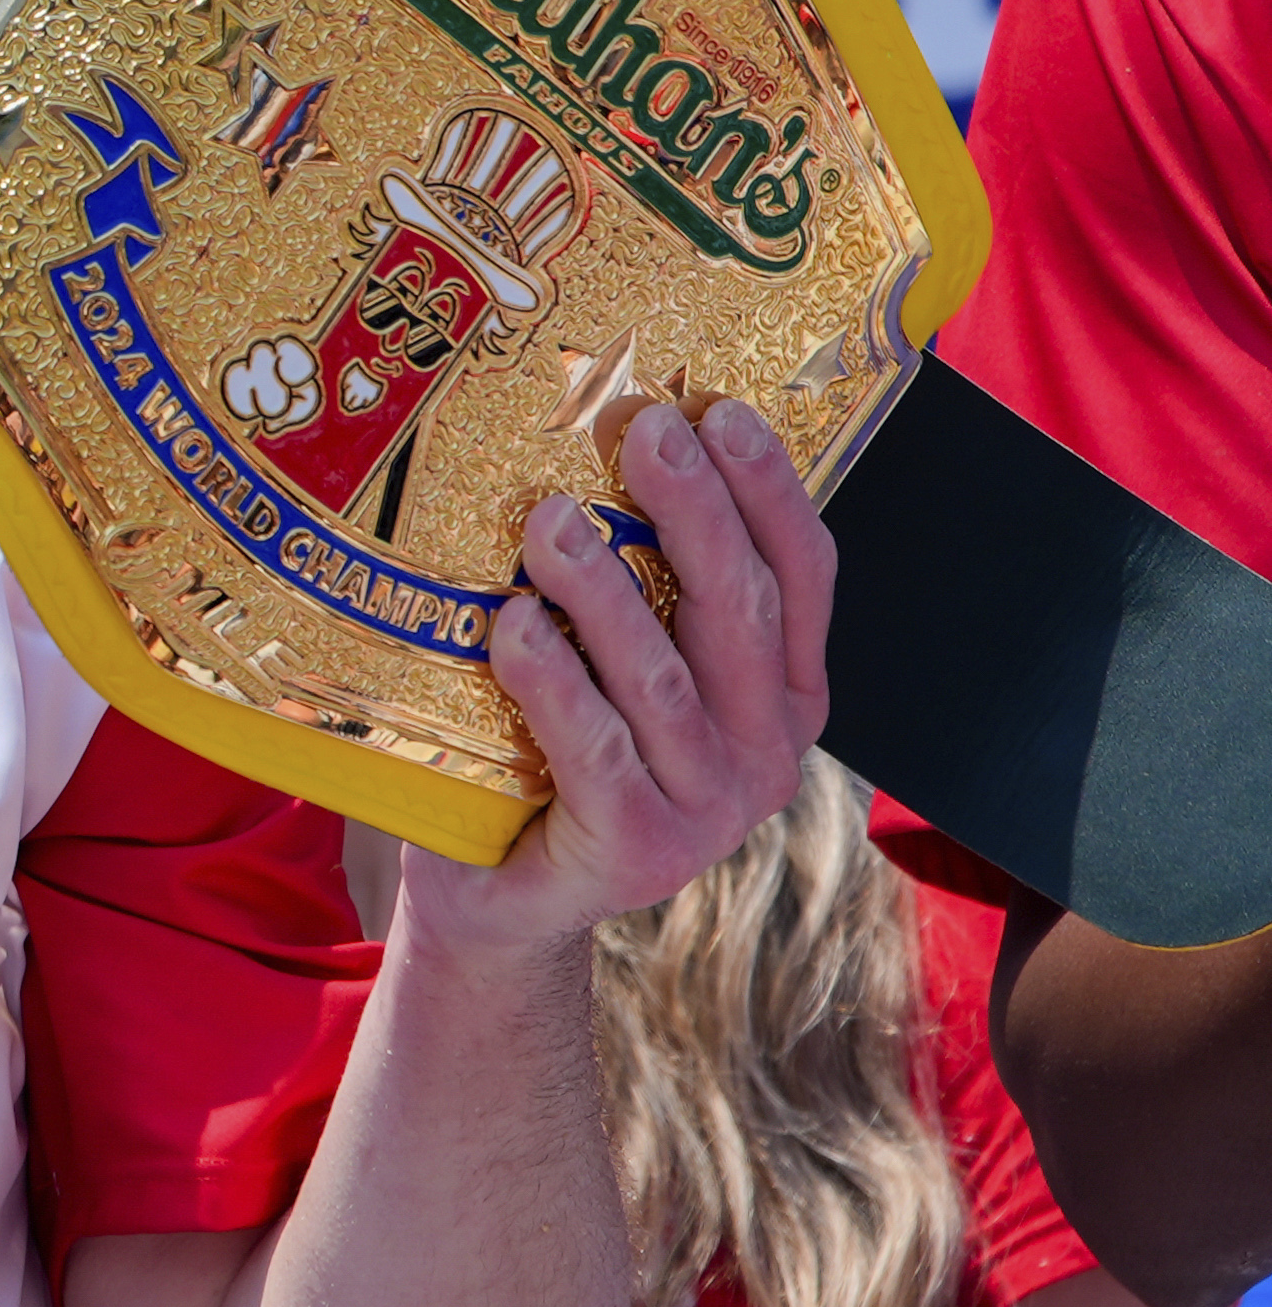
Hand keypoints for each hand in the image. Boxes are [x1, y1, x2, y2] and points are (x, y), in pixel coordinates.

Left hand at [405, 396, 831, 961]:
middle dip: (694, 510)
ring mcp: (708, 809)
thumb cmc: (552, 753)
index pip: (802, 577)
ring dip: (606, 590)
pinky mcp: (638, 849)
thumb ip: (639, 585)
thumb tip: (600, 438)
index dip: (769, 491)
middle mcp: (766, 752)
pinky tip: (512, 624)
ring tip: (547, 521)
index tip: (721, 410)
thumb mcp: (615, 666)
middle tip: (639, 430)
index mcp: (782, 696)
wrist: (503, 895)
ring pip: (663, 679)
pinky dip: (554, 683)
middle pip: (740, 610)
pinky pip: (597, 751)